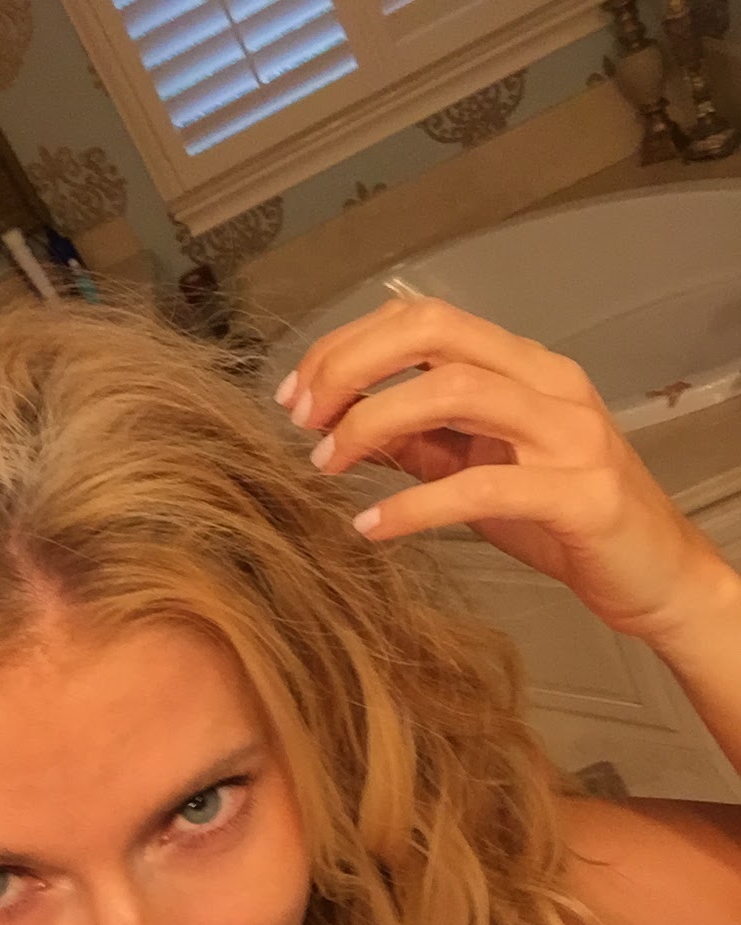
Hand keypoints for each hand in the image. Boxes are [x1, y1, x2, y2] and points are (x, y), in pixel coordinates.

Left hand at [275, 293, 726, 644]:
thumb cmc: (563, 521)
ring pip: (454, 391)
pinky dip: (413, 503)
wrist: (655, 576)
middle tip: (301, 417)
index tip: (297, 393)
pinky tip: (370, 526)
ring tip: (325, 465)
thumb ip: (423, 442)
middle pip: (433, 333)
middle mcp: (548, 383)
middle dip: (350, 365)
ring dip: (371, 423)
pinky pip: (480, 487)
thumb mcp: (479, 471)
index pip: (423, 320)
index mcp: (522, 367)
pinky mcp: (580, 494)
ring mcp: (569, 434)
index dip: (348, 345)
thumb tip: (347, 425)